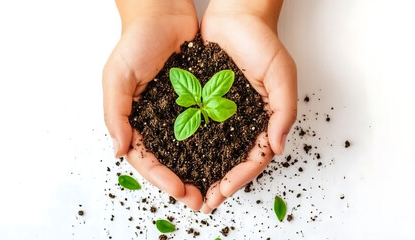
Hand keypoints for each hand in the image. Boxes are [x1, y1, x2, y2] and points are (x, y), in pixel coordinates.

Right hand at [102, 0, 202, 209]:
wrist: (163, 13)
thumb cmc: (136, 42)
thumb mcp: (117, 76)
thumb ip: (116, 113)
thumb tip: (119, 150)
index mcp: (135, 120)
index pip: (145, 158)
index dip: (160, 177)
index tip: (179, 190)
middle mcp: (158, 120)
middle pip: (169, 160)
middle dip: (183, 182)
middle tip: (200, 200)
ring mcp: (179, 112)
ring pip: (190, 149)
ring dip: (201, 170)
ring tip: (216, 187)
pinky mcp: (198, 100)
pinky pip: (206, 126)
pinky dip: (214, 144)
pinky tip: (226, 157)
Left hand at [199, 0, 296, 212]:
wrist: (235, 14)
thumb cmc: (262, 41)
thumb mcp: (281, 74)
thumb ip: (284, 110)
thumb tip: (278, 146)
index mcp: (262, 119)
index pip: (253, 157)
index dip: (240, 177)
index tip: (223, 192)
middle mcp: (240, 120)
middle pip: (230, 159)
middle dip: (218, 182)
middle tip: (202, 201)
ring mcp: (220, 112)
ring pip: (211, 148)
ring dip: (200, 170)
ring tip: (185, 187)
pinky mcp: (202, 100)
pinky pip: (194, 126)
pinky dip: (186, 144)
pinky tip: (174, 157)